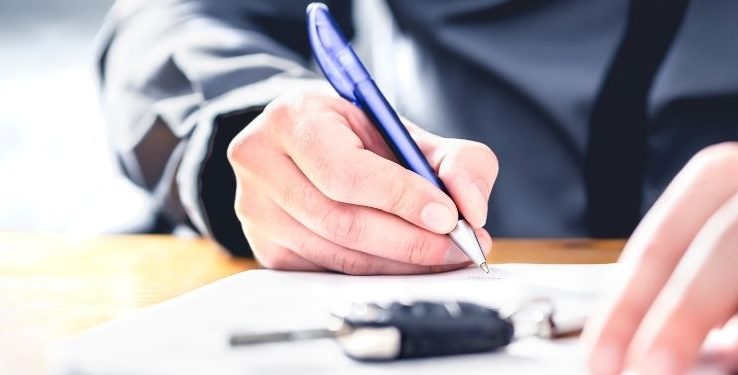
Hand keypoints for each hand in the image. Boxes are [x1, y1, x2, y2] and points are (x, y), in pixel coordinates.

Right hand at [227, 89, 496, 274]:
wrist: (310, 148)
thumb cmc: (361, 138)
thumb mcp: (410, 132)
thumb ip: (456, 160)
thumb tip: (472, 208)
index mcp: (293, 118)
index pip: (346, 171)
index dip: (400, 198)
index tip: (448, 215)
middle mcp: (262, 162)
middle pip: (342, 220)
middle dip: (410, 240)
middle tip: (459, 246)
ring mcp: (256, 211)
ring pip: (338, 254)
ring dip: (400, 263)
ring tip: (445, 256)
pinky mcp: (267, 249)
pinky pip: (330, 273)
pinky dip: (378, 274)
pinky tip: (409, 265)